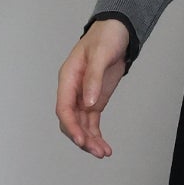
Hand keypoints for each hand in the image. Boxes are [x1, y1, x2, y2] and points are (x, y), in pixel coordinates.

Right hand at [57, 19, 130, 157]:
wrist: (118, 31)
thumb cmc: (106, 37)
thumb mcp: (100, 54)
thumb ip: (93, 78)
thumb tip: (88, 102)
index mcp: (68, 78)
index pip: (64, 108)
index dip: (71, 126)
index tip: (81, 139)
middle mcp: (72, 90)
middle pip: (71, 121)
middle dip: (82, 137)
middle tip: (96, 150)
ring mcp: (83, 97)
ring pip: (82, 125)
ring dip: (90, 140)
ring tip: (104, 153)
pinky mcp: (95, 100)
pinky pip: (92, 122)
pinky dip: (96, 135)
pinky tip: (104, 147)